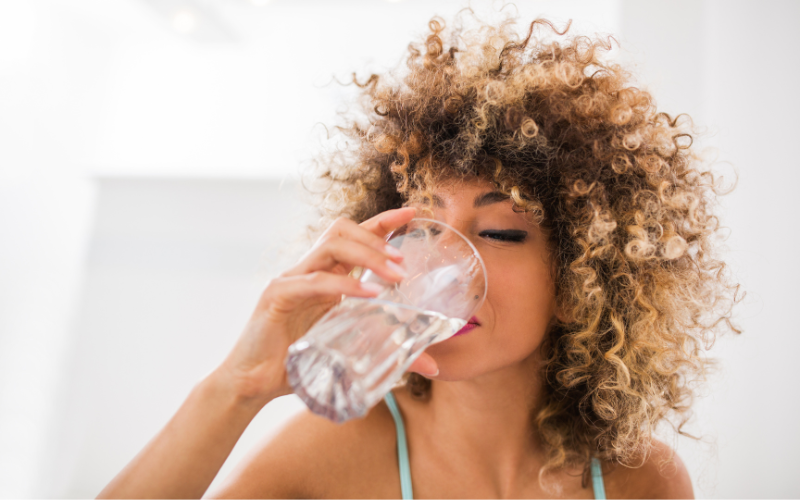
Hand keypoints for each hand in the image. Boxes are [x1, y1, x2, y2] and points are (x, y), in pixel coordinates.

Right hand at [212, 207, 438, 404]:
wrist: (253, 384)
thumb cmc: (299, 364)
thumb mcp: (350, 352)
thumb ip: (389, 351)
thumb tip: (431, 365)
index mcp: (325, 275)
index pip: (354, 236)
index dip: (383, 221)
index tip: (414, 213)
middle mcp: (308, 270)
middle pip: (342, 230)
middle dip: (377, 237)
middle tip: (405, 260)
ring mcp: (291, 279)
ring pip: (330, 245)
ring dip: (366, 254)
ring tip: (394, 274)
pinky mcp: (277, 296)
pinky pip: (314, 281)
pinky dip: (343, 285)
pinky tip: (368, 295)